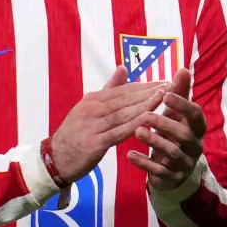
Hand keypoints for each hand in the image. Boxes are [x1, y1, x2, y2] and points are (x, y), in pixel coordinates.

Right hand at [48, 68, 168, 183]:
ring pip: (124, 113)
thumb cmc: (75, 133)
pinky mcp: (95, 142)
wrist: (54, 159)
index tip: (166, 80)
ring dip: (146, 104)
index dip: (146, 85)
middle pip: (127, 98)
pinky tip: (150, 119)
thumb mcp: (89, 108)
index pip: (124, 89)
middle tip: (172, 85)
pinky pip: (119, 132)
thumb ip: (109, 89)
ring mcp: (93, 125)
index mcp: (93, 99)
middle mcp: (93, 109)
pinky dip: (135, 124)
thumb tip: (123, 68)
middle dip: (150, 91)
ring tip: (165, 96)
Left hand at [127, 68, 205, 189]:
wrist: (171, 168)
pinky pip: (159, 171)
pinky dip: (144, 163)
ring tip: (136, 132)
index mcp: (197, 128)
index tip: (165, 94)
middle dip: (166, 124)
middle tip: (145, 116)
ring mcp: (185, 163)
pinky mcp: (172, 177)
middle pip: (185, 135)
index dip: (183, 105)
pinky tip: (130, 155)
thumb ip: (179, 93)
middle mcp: (195, 146)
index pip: (196, 115)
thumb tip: (183, 69)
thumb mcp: (176, 114)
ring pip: (173, 153)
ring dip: (154, 142)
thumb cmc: (172, 133)